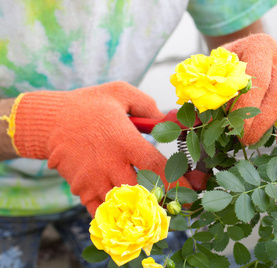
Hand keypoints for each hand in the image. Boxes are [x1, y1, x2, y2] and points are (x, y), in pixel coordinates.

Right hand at [9, 81, 190, 215]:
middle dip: (160, 200)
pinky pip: (101, 211)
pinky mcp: (81, 189)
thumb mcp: (120, 93)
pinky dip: (116, 216)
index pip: (156, 166)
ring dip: (140, 210)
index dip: (176, 181)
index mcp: (124, 141)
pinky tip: (128, 216)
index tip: (191, 190)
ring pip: (122, 205)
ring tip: (155, 213)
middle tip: (175, 204)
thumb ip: (147, 106)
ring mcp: (94, 179)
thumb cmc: (89, 105)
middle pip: (141, 192)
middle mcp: (110, 163)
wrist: (50, 120)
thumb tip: (168, 119)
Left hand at [223, 34, 276, 150]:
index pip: (258, 78)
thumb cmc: (228, 65)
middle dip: (267, 120)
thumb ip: (215, 86)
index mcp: (259, 46)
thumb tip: (210, 117)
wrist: (246, 50)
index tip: (238, 129)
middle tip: (249, 141)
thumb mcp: (216, 68)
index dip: (249, 106)